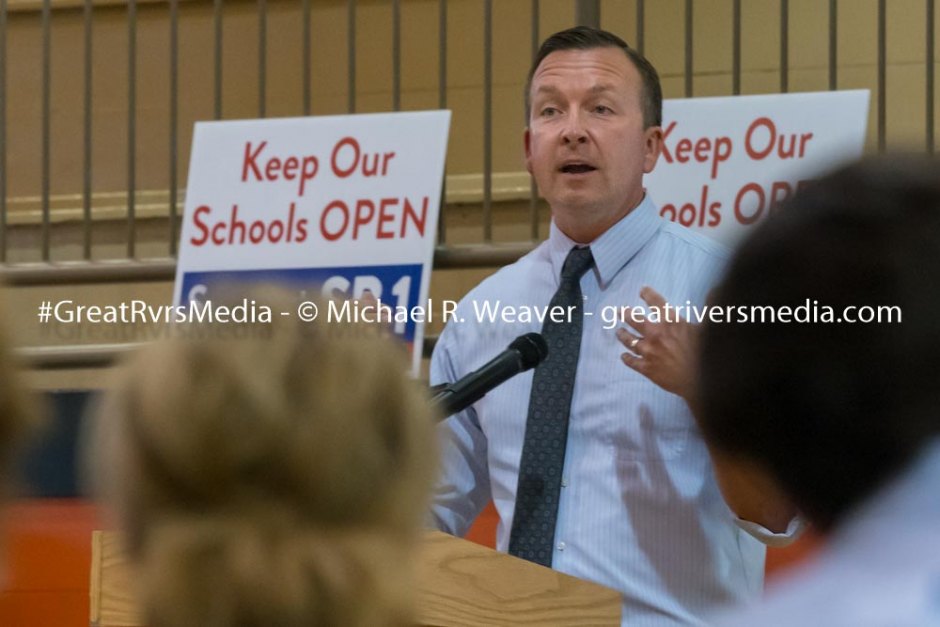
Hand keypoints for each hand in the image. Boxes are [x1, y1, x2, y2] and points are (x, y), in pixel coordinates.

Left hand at [615, 286, 698, 402]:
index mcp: (671, 321)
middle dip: (626, 314)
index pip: (656, 302)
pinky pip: (632, 361)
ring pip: (629, 340)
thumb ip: (709, 308)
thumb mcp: (708, 327)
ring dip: (623, 335)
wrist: (699, 380)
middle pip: (635, 320)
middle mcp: (656, 333)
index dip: (648, 294)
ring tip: (619, 332)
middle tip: (620, 311)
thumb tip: (714, 291)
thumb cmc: (705, 353)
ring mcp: (649, 351)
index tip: (642, 290)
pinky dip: (626, 358)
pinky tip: (623, 356)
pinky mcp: (646, 368)